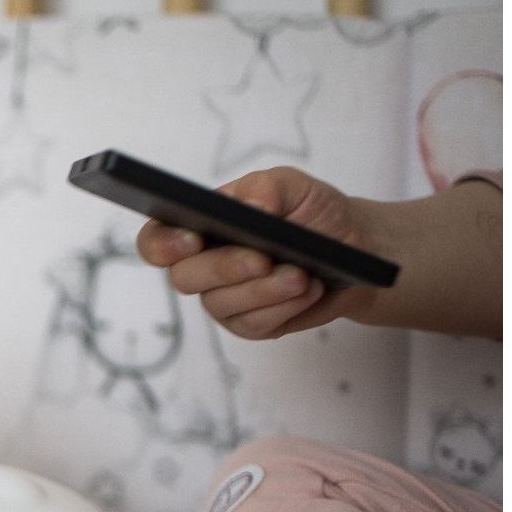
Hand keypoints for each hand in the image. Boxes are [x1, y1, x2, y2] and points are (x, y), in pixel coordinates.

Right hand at [136, 166, 376, 339]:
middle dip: (225, 268)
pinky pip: (253, 325)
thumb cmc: (314, 212)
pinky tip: (308, 290)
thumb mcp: (296, 186)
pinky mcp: (250, 324)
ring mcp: (225, 299)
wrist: (354, 247)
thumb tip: (248, 206)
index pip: (157, 239)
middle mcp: (204, 265)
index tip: (192, 240)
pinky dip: (283, 308)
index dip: (163, 244)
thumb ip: (268, 188)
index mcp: (201, 225)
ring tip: (301, 275)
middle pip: (184, 278)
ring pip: (221, 305)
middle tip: (263, 259)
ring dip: (264, 290)